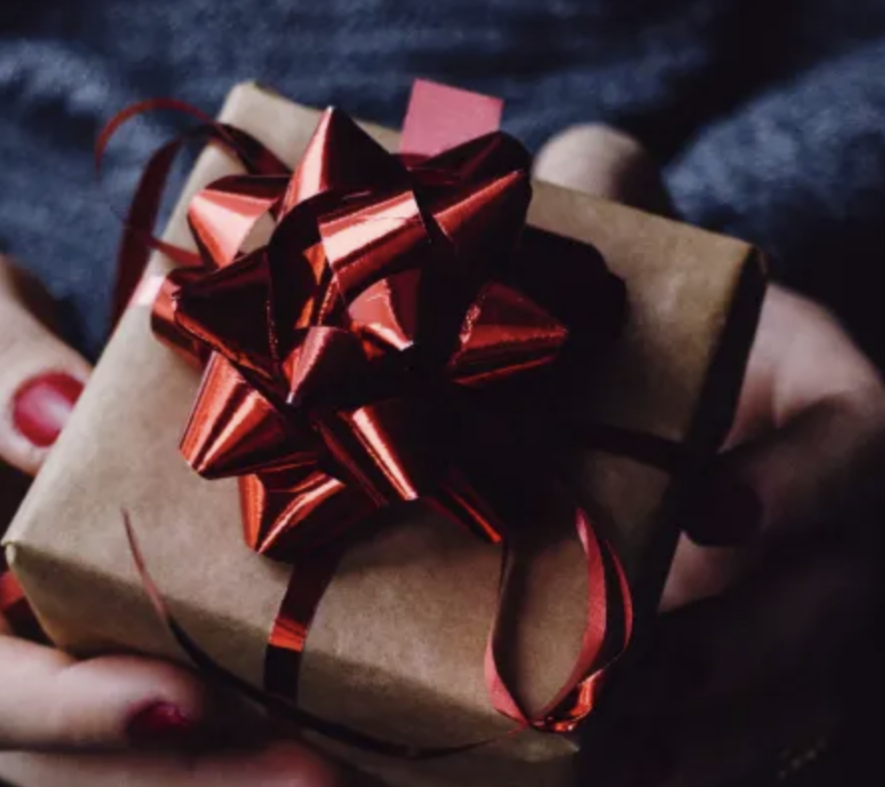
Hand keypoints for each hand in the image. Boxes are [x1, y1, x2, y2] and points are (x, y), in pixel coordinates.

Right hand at [0, 241, 336, 785]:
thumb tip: (56, 422)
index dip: (69, 708)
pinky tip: (307, 721)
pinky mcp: (81, 642)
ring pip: (107, 757)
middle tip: (311, 772)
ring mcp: (23, 655)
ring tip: (334, 765)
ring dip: (215, 771)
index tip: (183, 700)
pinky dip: (221, 731)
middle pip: (52, 754)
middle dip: (182, 774)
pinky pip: (144, 710)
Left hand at [534, 128, 884, 784]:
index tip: (709, 510)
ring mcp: (811, 602)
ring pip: (797, 686)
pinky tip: (605, 780)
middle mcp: (838, 515)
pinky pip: (756, 737)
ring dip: (706, 731)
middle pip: (826, 596)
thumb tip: (590, 159)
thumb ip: (625, 206)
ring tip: (606, 754)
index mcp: (830, 404)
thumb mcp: (647, 263)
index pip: (854, 446)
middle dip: (733, 640)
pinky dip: (692, 765)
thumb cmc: (654, 331)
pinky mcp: (766, 669)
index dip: (797, 485)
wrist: (655, 407)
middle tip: (627, 668)